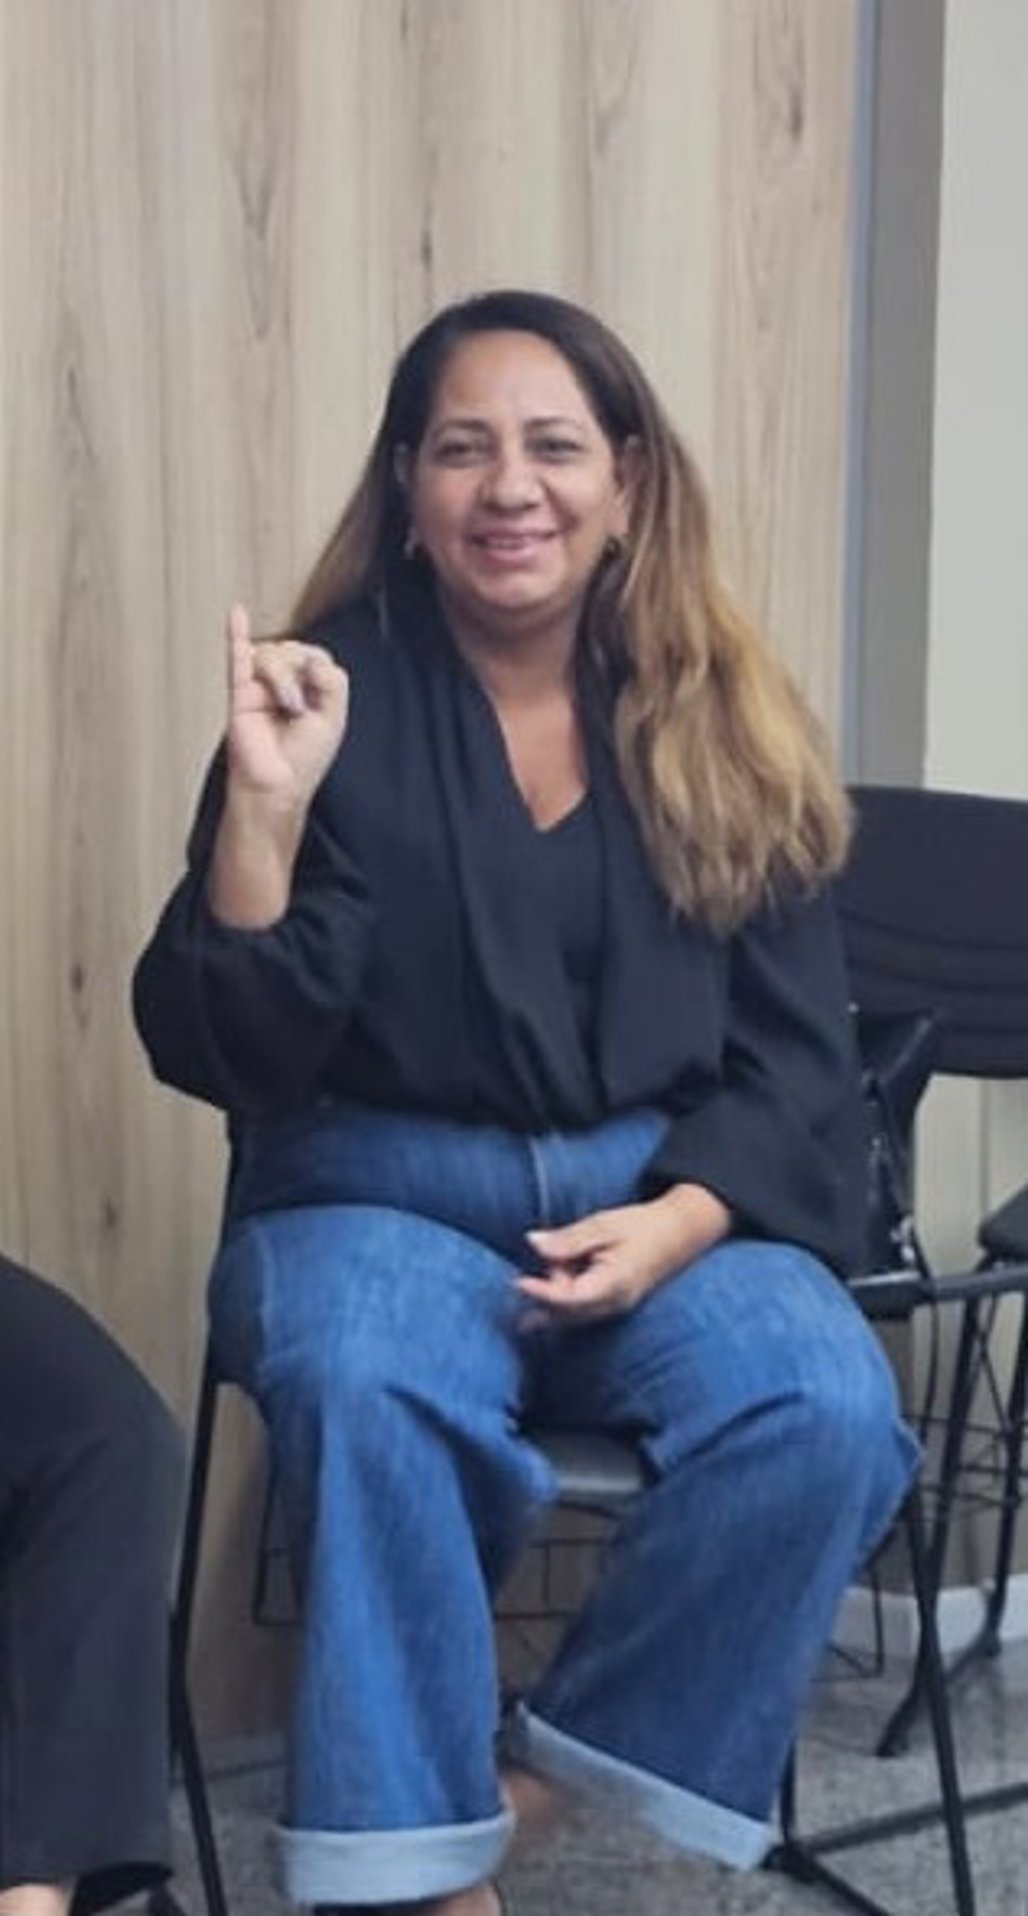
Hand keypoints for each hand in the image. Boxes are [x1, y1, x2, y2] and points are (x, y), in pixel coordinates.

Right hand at [225, 602, 349, 808]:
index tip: (316, 696)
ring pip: (270, 653)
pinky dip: (236, 634)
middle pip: (292, 650)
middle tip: (298, 709)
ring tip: (284, 707)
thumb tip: (309, 657)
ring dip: (280, 677)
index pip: (316, 656)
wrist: (274, 787)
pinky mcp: (239, 693)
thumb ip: (332, 683)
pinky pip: (237, 656)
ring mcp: (260, 687)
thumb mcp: (333, 719)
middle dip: (298, 674)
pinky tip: (236, 613)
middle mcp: (285, 685)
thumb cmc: (302, 762)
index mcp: (310, 690)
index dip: (317, 668)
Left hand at [516, 1185, 730, 1323]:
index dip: (542, 1294)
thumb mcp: (604, 1224)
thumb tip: (532, 1242)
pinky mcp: (611, 1307)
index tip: (518, 1283)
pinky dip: (562, 1301)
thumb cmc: (642, 1226)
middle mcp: (614, 1304)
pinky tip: (546, 1296)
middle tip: (547, 1260)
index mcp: (615, 1283)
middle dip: (547, 1291)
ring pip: (571, 1316)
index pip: (571, 1298)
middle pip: (566, 1312)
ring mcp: (614, 1309)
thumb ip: (569, 1238)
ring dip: (554, 1297)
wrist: (678, 1234)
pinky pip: (580, 1312)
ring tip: (557, 1267)